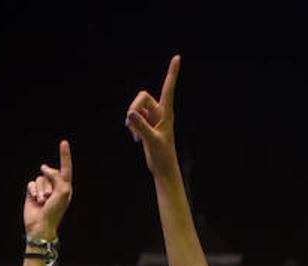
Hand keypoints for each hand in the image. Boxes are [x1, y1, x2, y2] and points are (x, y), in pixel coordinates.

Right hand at [23, 140, 73, 240]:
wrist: (41, 225)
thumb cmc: (55, 211)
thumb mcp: (62, 191)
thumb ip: (56, 176)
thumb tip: (44, 168)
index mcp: (65, 186)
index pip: (65, 167)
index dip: (64, 155)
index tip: (63, 142)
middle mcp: (54, 186)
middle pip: (50, 172)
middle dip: (48, 184)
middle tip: (49, 199)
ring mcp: (43, 189)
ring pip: (40, 177)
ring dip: (41, 189)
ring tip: (42, 201)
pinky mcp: (33, 192)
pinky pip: (31, 183)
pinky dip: (33, 191)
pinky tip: (35, 200)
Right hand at [125, 55, 180, 175]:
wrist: (162, 167)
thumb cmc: (162, 155)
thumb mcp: (152, 140)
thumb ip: (141, 127)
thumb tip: (130, 114)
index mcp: (167, 113)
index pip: (168, 88)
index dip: (172, 72)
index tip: (177, 57)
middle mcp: (160, 112)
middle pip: (142, 97)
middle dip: (134, 106)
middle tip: (130, 120)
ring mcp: (152, 118)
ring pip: (136, 107)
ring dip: (132, 118)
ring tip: (136, 135)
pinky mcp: (146, 125)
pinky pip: (134, 117)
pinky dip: (132, 125)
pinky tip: (136, 138)